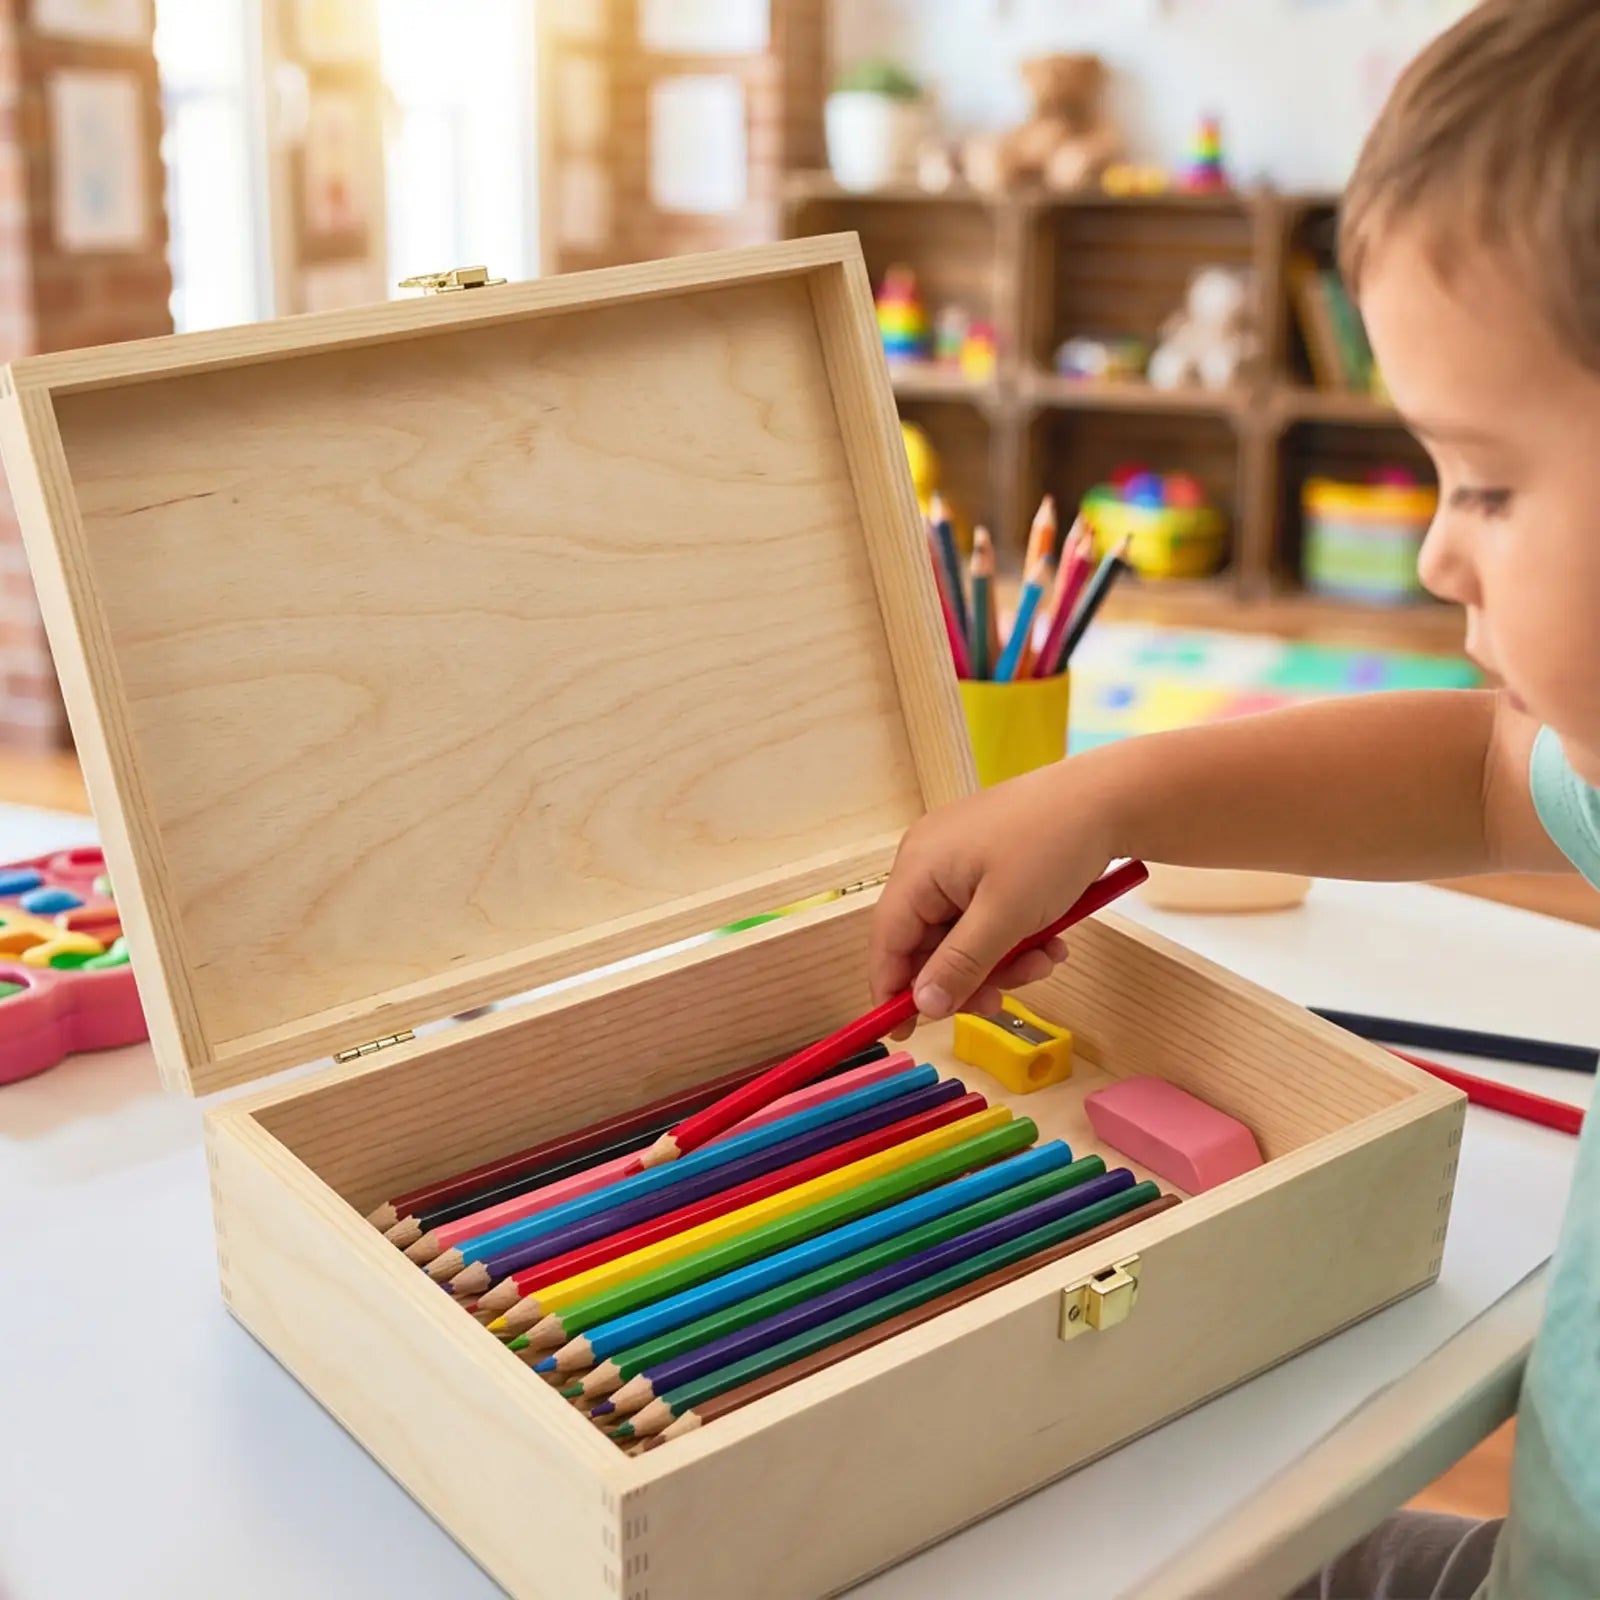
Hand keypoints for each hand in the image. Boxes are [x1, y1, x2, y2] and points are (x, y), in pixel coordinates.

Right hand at [868, 761, 1114, 1037]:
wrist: (1111, 798)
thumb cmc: (1052, 845)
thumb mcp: (1006, 916)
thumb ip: (960, 965)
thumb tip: (922, 1006)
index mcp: (919, 866)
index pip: (888, 940)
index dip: (893, 990)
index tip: (904, 1034)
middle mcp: (931, 861)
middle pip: (929, 942)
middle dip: (969, 975)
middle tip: (1003, 999)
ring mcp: (962, 861)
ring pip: (965, 936)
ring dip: (1003, 960)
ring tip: (1044, 959)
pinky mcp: (992, 863)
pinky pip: (988, 917)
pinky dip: (1016, 937)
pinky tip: (1051, 939)